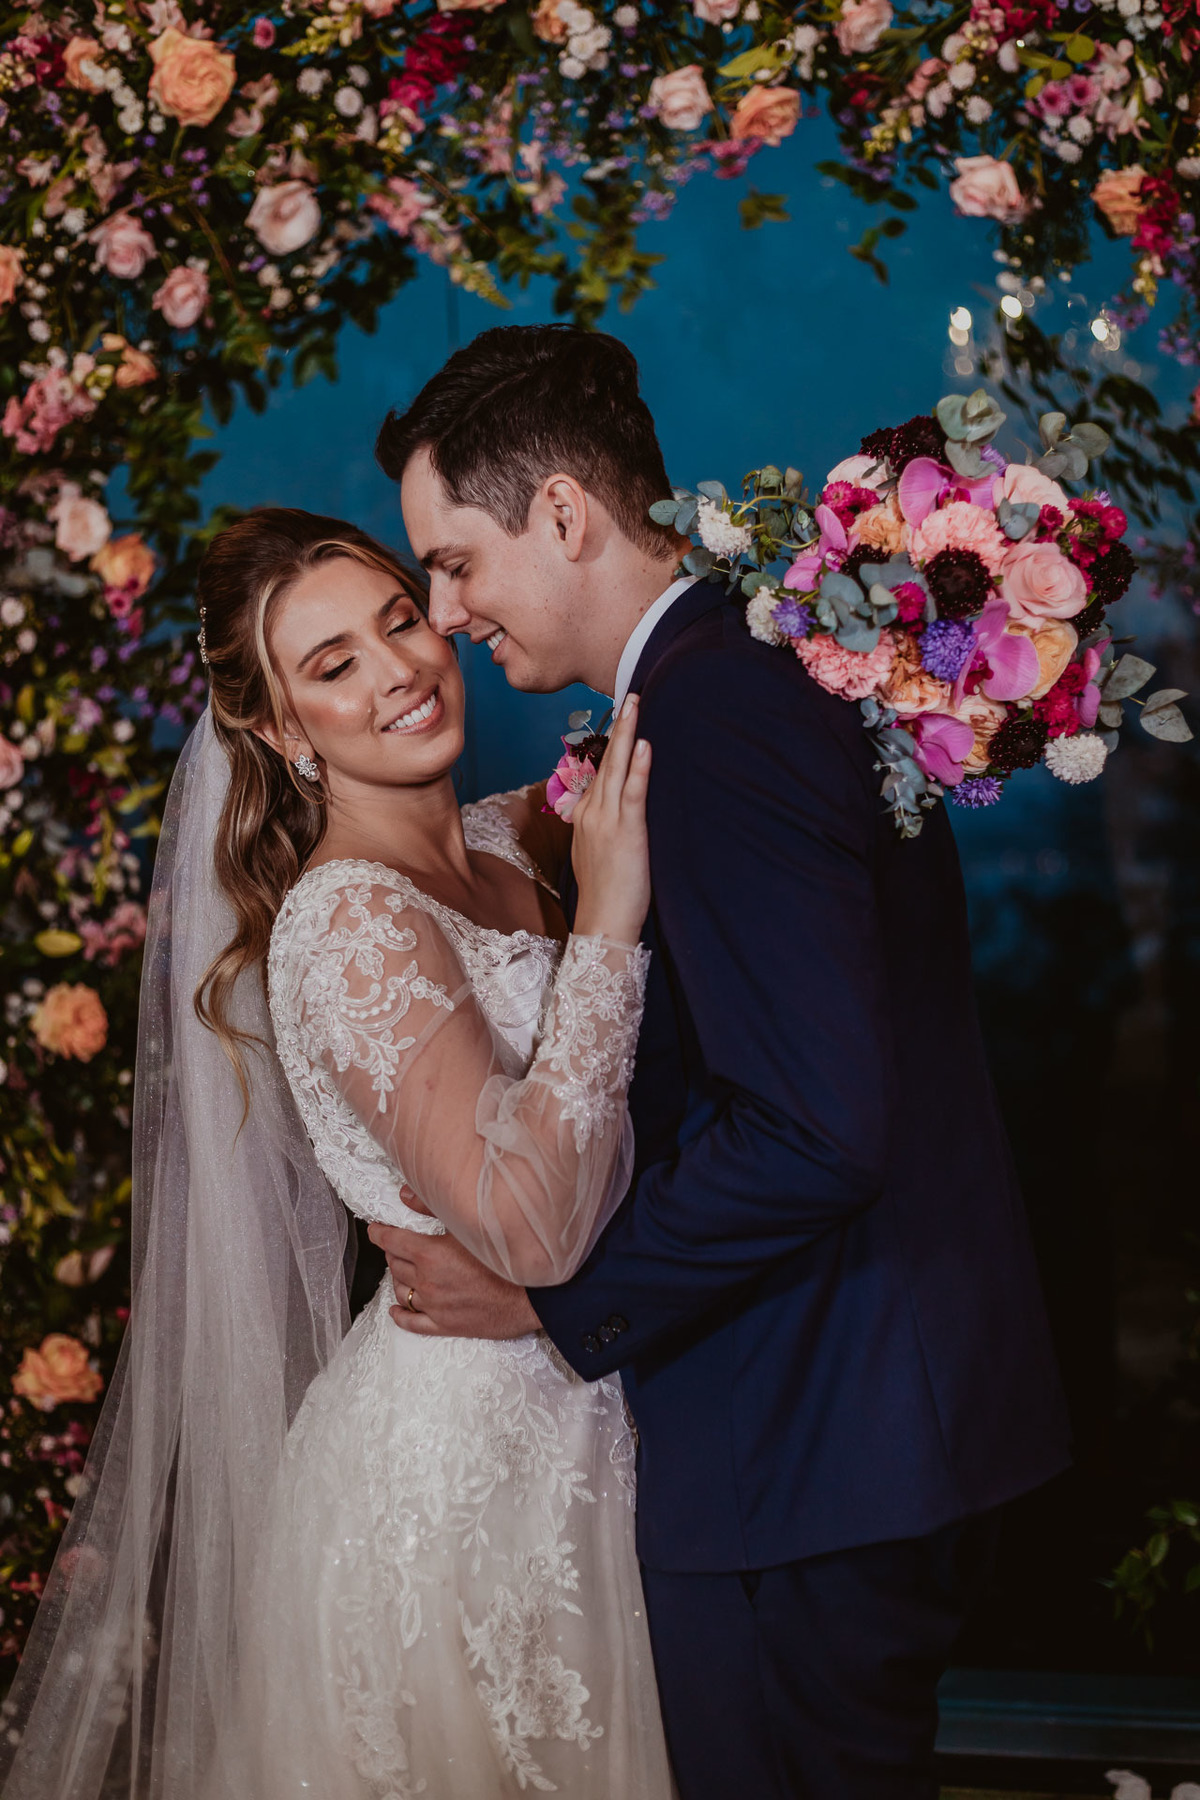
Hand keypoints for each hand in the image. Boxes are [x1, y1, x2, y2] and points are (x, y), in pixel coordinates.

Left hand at [367, 1220, 540, 1338]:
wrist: (533, 1295)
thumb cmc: (506, 1257)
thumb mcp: (468, 1224)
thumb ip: (431, 1206)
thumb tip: (405, 1195)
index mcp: (429, 1254)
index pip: (391, 1241)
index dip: (379, 1233)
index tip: (375, 1230)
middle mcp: (426, 1281)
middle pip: (395, 1265)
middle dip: (393, 1253)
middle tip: (398, 1245)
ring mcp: (434, 1306)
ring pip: (401, 1292)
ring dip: (398, 1279)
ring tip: (404, 1271)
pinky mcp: (445, 1325)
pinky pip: (413, 1323)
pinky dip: (401, 1315)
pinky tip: (396, 1310)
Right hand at [571, 693, 651, 944]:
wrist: (603, 921)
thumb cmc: (606, 893)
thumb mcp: (596, 853)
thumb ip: (601, 828)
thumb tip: (610, 815)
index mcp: (584, 816)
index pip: (599, 772)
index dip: (613, 744)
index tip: (624, 717)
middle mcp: (591, 812)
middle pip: (605, 761)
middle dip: (620, 726)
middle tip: (630, 696)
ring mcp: (606, 820)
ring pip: (616, 768)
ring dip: (628, 734)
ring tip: (636, 704)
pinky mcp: (626, 832)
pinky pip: (632, 793)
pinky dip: (638, 767)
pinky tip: (644, 744)